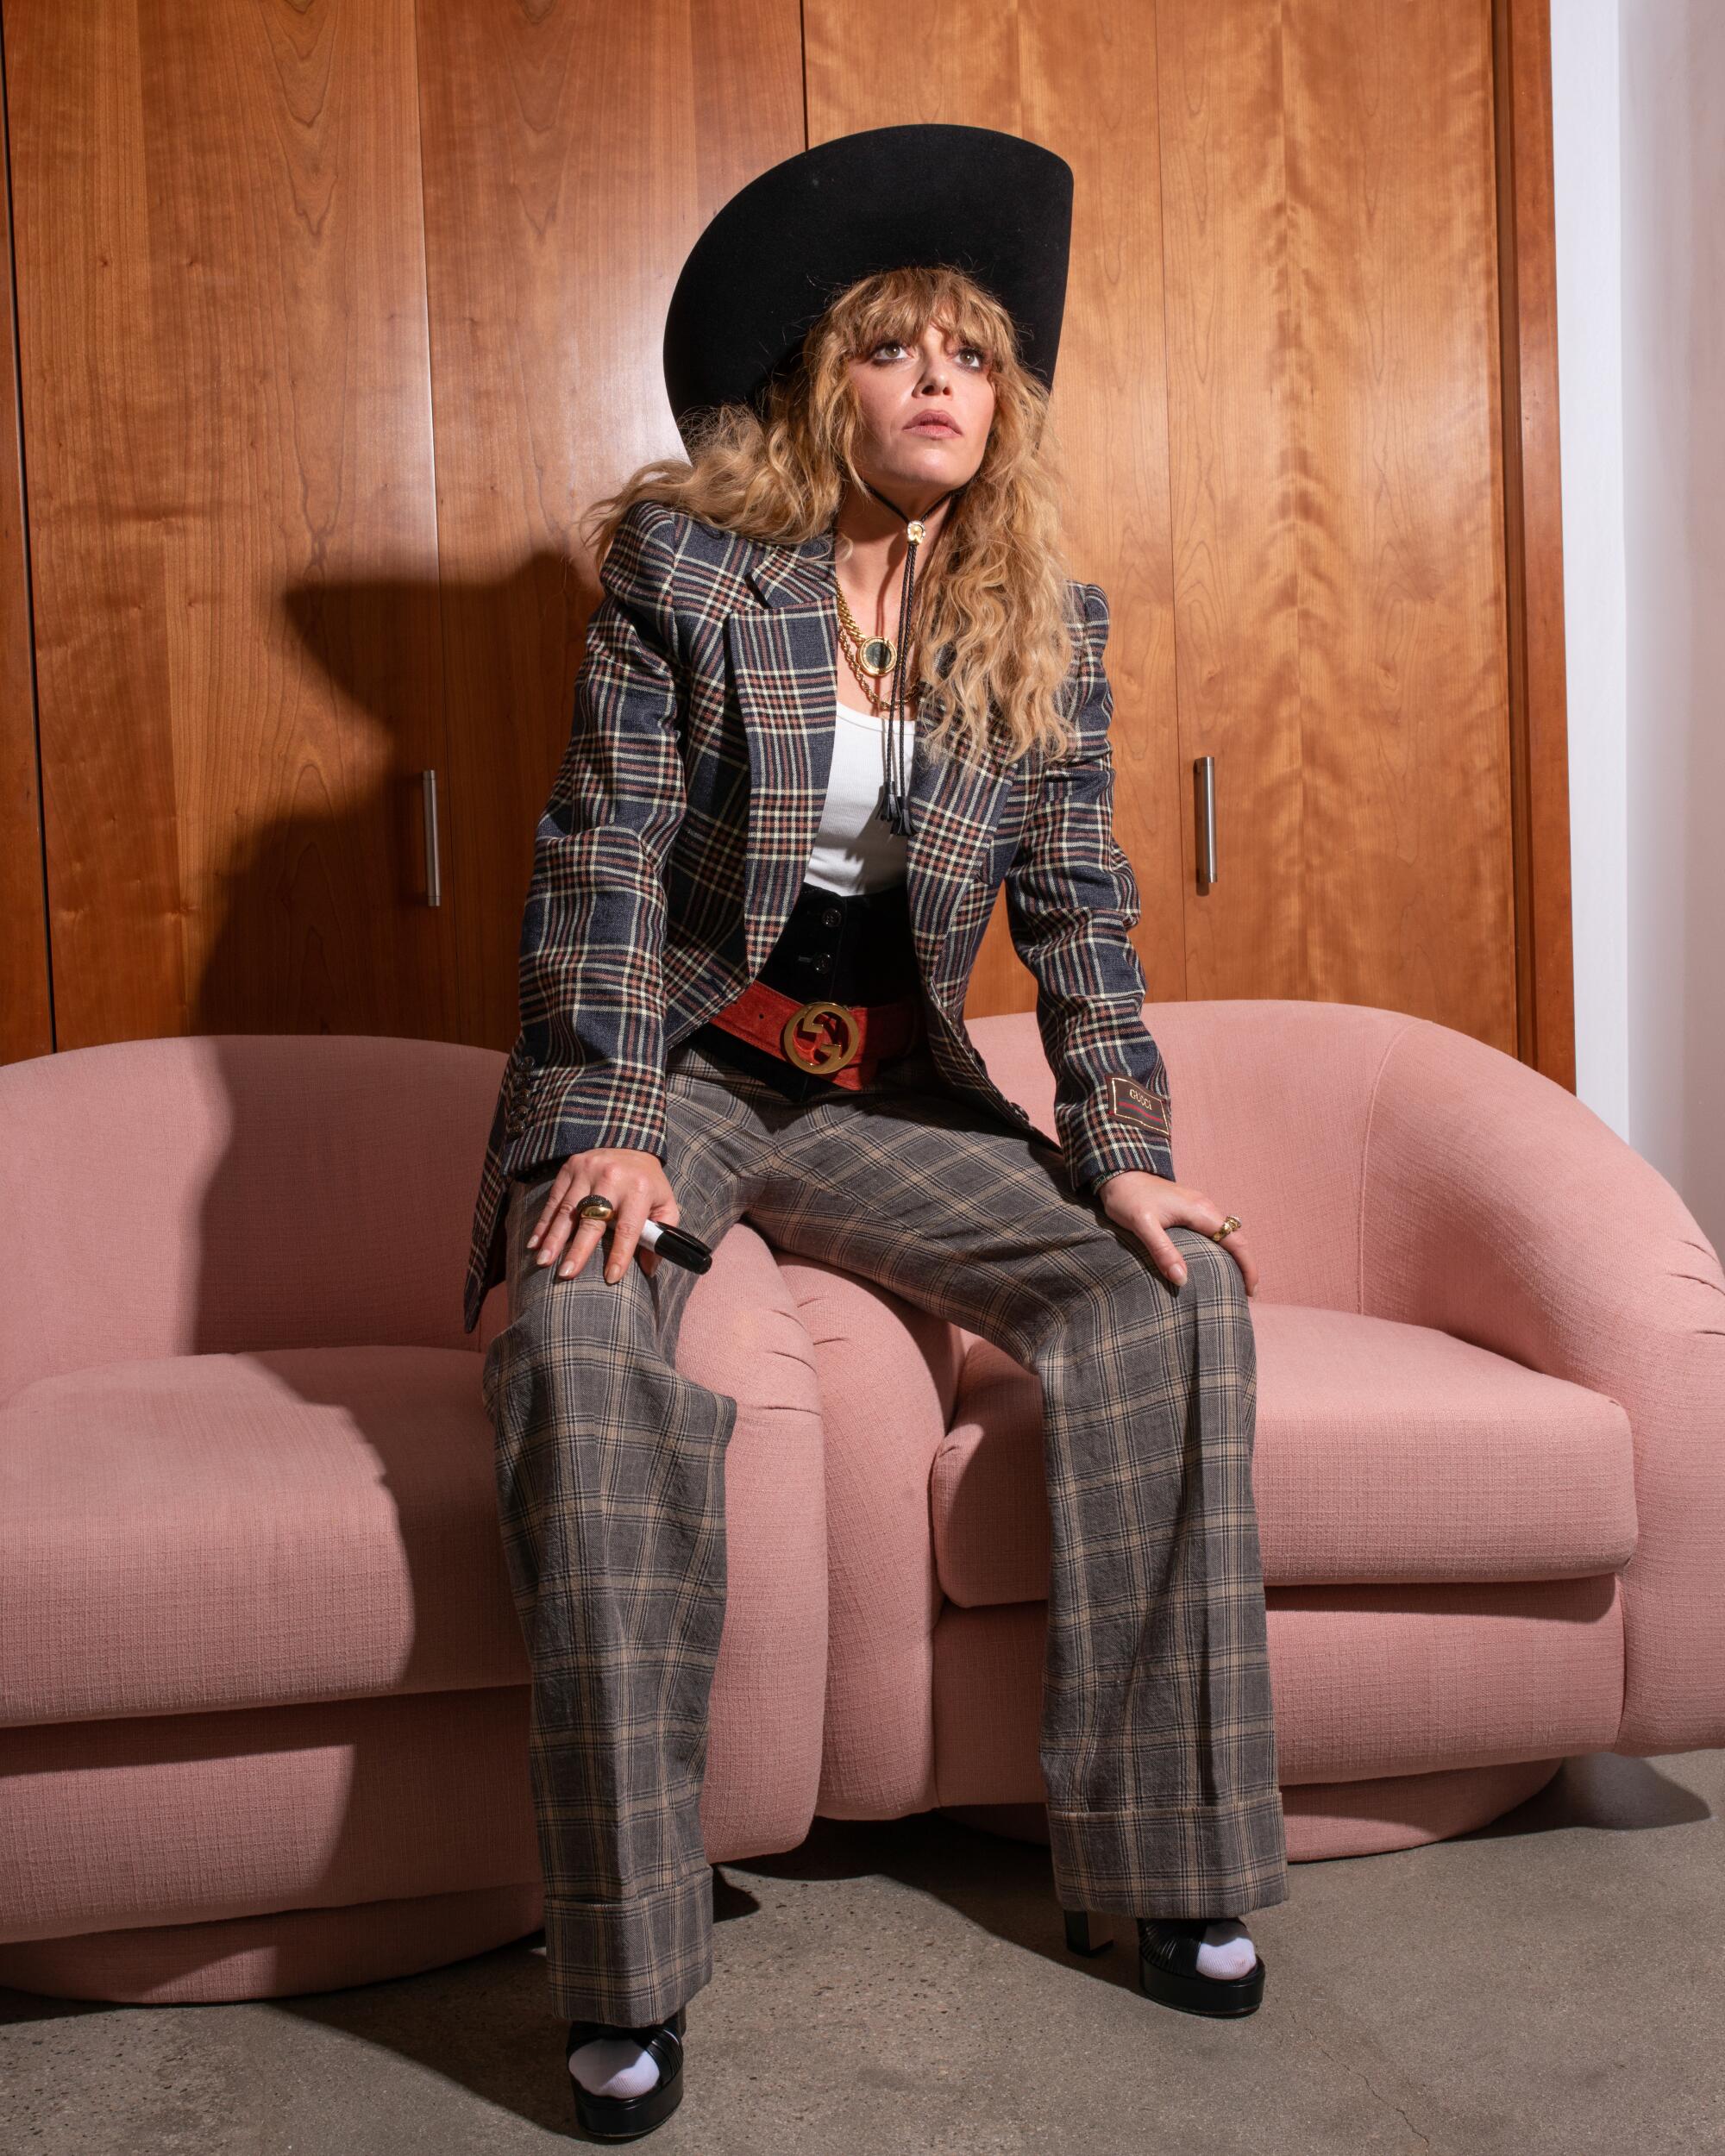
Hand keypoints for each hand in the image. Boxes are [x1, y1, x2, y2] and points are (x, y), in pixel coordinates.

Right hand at [525, 1148, 679, 1284]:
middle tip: (566, 1274)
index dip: (619, 1254)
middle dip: (578, 1249)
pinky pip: (554, 1199)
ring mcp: (588, 1170)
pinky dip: (544, 1223)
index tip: (611, 1278)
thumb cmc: (648, 1182)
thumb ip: (662, 1234)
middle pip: (592, 1219)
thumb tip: (649, 1269)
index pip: (628, 1228)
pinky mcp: (571, 1167)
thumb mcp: (665, 1204)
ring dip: (554, 1238)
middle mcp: (612, 1178)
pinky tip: (535, 1243)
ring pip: (568, 1210)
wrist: (631, 1141)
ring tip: (543, 1261)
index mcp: (639, 1189)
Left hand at [1095, 1171, 1258, 1296]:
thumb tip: (1182, 1280)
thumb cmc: (1128, 1198)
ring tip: (1233, 1282)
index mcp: (1200, 1211)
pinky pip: (1213, 1230)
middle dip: (1244, 1265)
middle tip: (1245, 1293)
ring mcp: (1198, 1206)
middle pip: (1235, 1238)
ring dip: (1233, 1256)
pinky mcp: (1189, 1208)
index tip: (1251, 1291)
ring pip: (1225, 1234)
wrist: (1118, 1173)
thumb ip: (1163, 1251)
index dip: (1247, 1267)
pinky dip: (1220, 1248)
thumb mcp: (1143, 1226)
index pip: (1236, 1241)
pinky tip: (1213, 1261)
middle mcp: (1205, 1207)